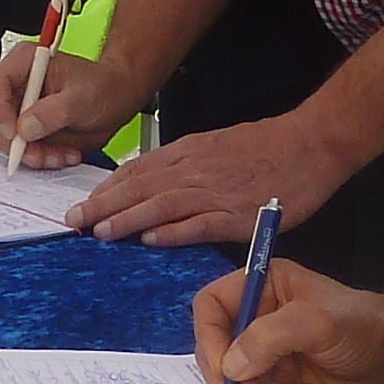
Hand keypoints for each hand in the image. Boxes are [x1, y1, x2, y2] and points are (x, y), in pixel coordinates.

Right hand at [0, 46, 142, 169]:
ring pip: (9, 139)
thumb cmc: (104, 85)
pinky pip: (25, 150)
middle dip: (16, 142)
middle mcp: (19, 85)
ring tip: (61, 155)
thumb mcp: (83, 97)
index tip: (13, 134)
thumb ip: (54, 111)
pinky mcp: (29, 129)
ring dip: (33, 154)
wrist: (118, 98)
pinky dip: (43, 158)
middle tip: (39, 154)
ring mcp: (22, 108)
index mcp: (26, 62)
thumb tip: (25, 127)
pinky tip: (64, 154)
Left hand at [62, 115, 345, 244]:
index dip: (109, 188)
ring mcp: (215, 190)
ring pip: (160, 204)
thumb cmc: (267, 145)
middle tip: (73, 221)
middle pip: (140, 186)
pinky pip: (198, 223)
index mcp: (190, 151)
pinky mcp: (236, 212)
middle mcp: (194, 168)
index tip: (86, 203)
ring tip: (99, 233)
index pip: (138, 170)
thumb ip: (187, 162)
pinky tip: (150, 240)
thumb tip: (155, 179)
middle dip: (103, 204)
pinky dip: (172, 231)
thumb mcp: (218, 144)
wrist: (310, 142)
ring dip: (127, 219)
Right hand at [193, 258, 383, 383]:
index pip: (210, 307)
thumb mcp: (315, 323)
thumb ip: (269, 338)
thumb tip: (229, 367)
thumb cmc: (359, 325)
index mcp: (261, 285)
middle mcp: (259, 315)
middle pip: (219, 350)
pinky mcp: (283, 378)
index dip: (208, 339)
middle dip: (236, 380)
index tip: (224, 371)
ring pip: (240, 380)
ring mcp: (270, 349)